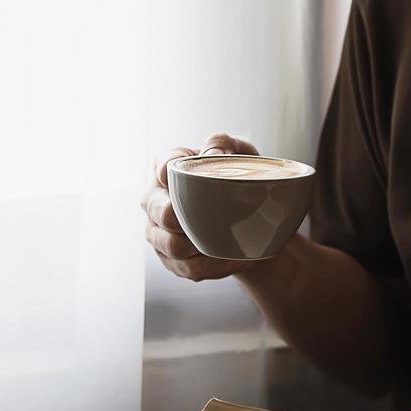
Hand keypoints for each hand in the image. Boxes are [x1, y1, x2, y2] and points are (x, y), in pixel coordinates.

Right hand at [142, 132, 266, 281]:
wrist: (255, 223)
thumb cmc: (239, 179)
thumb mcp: (240, 153)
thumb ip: (224, 142)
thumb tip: (211, 153)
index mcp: (167, 167)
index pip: (163, 166)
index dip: (173, 172)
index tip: (194, 178)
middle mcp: (155, 199)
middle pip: (159, 210)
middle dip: (178, 215)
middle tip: (203, 216)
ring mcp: (159, 232)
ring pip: (169, 244)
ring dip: (196, 245)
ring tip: (221, 240)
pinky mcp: (171, 260)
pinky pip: (187, 268)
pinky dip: (210, 265)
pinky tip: (227, 257)